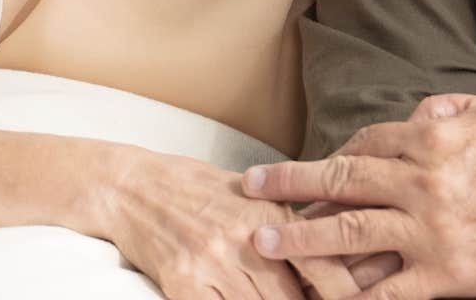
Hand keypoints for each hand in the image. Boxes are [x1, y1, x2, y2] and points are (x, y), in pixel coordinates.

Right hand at [92, 146, 359, 299]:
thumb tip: (335, 251)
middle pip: (293, 299)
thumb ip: (289, 223)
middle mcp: (245, 238)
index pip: (321, 264)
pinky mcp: (182, 284)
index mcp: (270, 212)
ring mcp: (212, 263)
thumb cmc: (196, 189)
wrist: (131, 187)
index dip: (344, 293)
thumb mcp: (252, 194)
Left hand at [242, 95, 475, 298]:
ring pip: (349, 232)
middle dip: (289, 185)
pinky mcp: (445, 272)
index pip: (365, 144)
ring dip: (300, 239)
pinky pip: (388, 290)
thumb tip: (417, 112)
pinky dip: (353, 297)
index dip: (332, 158)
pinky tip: (326, 299)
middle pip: (341, 181)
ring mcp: (430, 229)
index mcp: (431, 138)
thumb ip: (449, 109)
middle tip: (251, 190)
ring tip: (264, 242)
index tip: (306, 172)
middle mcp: (421, 180)